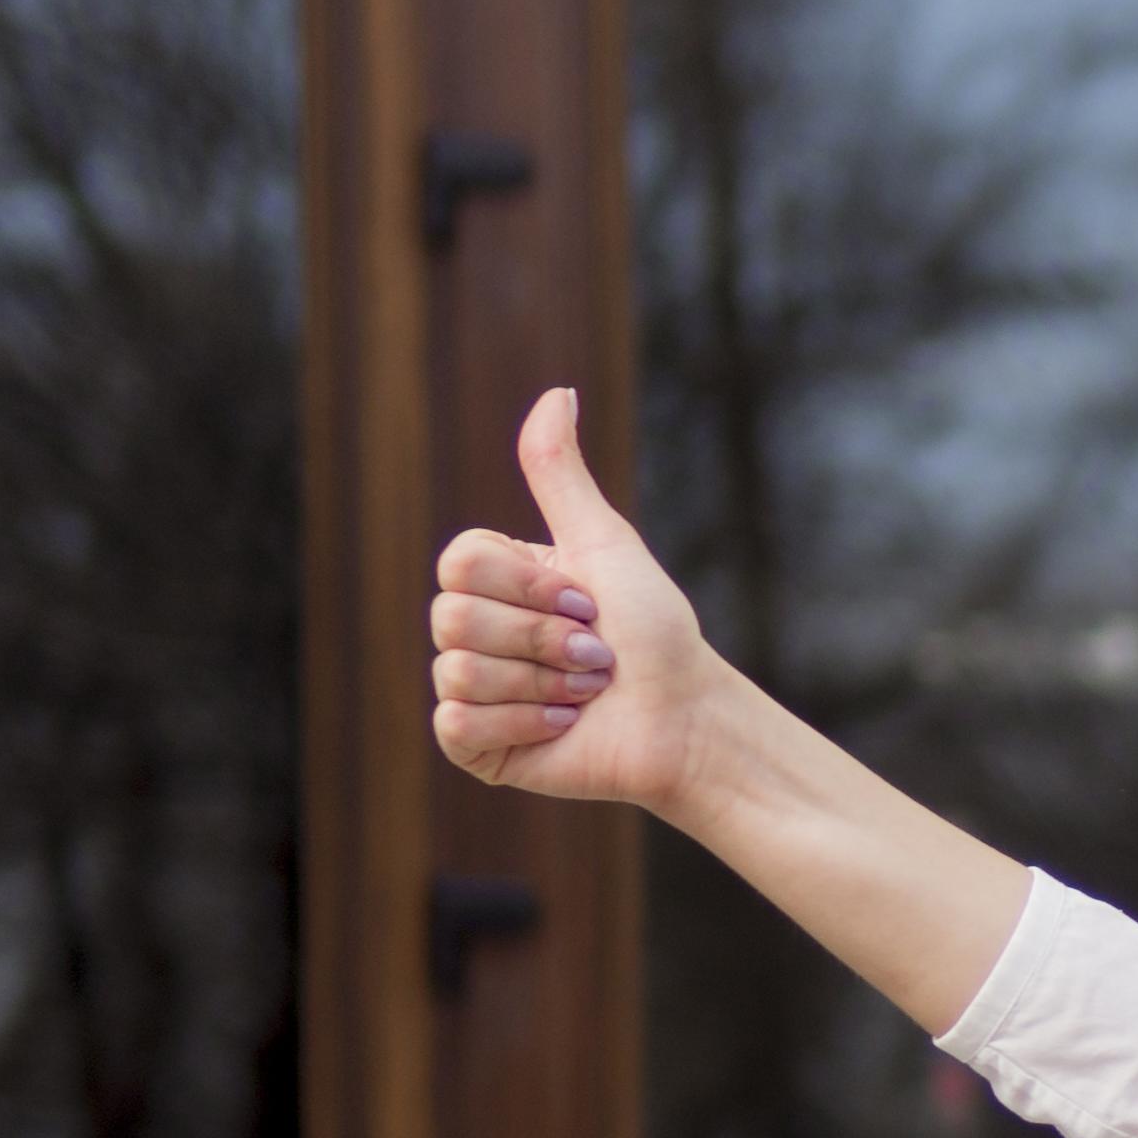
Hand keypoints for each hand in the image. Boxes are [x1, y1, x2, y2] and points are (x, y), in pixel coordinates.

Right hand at [427, 387, 747, 814]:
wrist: (685, 716)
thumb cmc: (653, 631)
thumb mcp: (605, 542)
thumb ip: (561, 473)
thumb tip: (557, 392)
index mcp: (493, 580)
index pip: (459, 561)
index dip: (531, 585)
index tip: (589, 602)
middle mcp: (471, 631)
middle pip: (452, 617)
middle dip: (544, 638)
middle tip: (596, 656)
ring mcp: (469, 689)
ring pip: (457, 672)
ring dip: (544, 682)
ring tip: (588, 693)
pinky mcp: (474, 745)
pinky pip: (457, 724)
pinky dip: (523, 722)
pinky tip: (564, 726)